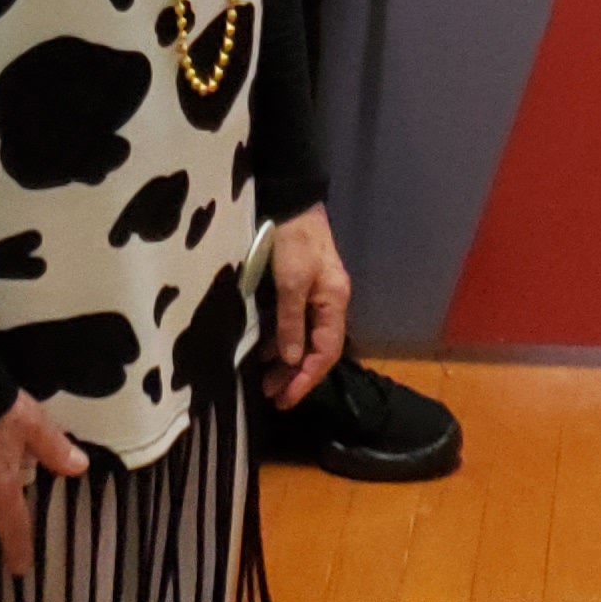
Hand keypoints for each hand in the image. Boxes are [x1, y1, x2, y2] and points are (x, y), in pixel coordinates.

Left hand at [261, 206, 349, 408]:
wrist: (291, 202)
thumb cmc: (293, 240)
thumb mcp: (290, 281)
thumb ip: (291, 321)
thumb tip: (292, 360)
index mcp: (334, 301)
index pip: (326, 352)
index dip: (307, 378)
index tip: (286, 399)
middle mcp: (331, 303)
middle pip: (318, 350)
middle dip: (296, 376)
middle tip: (271, 396)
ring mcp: (317, 296)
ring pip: (307, 340)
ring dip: (288, 363)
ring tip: (265, 381)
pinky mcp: (302, 290)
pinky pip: (296, 326)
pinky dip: (283, 343)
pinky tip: (266, 352)